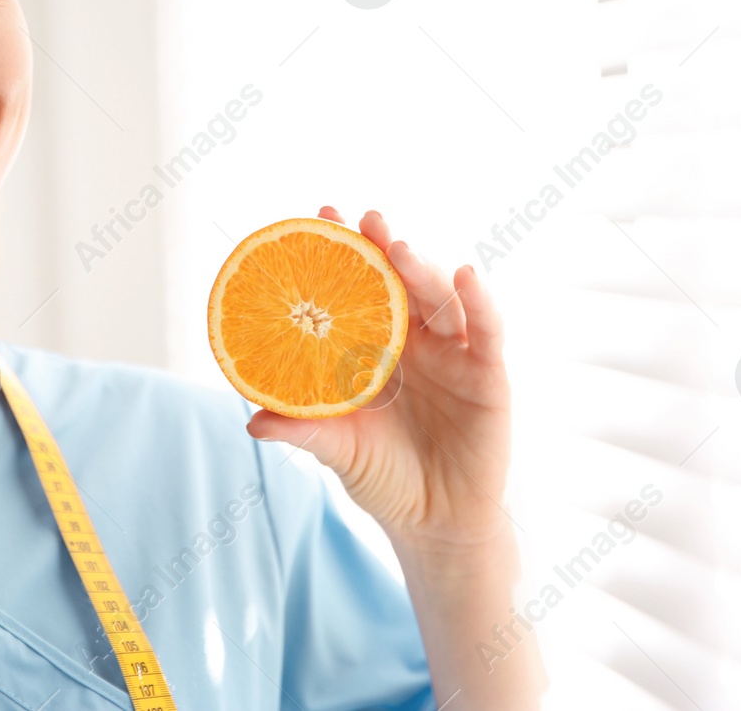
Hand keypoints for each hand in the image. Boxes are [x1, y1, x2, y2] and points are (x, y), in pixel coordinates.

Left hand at [245, 207, 515, 552]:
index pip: (362, 288)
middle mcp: (418, 342)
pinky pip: (486, 333)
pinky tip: (465, 275)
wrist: (434, 523)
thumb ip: (302, 429)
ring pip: (441, 299)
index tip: (322, 215)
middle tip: (364, 218)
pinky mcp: (488, 378)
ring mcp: (456, 355)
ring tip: (398, 247)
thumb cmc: (383, 477)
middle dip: (384, 246)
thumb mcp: (337, 450)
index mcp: (378, 347)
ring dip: (422, 269)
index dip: (347, 252)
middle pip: (403, 281)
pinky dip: (480, 302)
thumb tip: (252, 419)